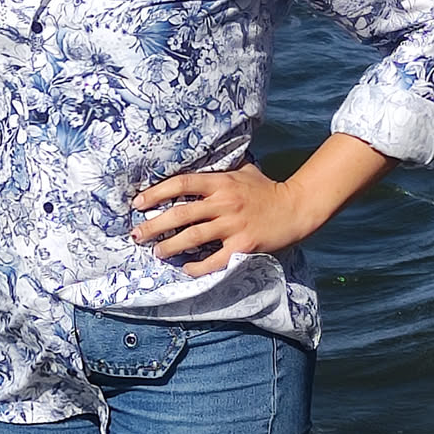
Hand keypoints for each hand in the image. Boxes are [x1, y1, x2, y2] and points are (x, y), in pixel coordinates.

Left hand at [131, 164, 303, 276]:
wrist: (296, 208)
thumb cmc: (266, 190)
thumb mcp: (243, 171)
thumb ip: (220, 170)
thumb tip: (197, 164)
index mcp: (221, 182)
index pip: (181, 183)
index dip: (156, 192)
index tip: (138, 203)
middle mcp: (224, 202)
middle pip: (180, 213)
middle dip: (154, 225)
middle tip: (137, 235)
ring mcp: (233, 224)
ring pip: (193, 237)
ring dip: (170, 246)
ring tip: (156, 252)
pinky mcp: (243, 245)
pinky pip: (214, 260)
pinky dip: (197, 266)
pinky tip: (186, 268)